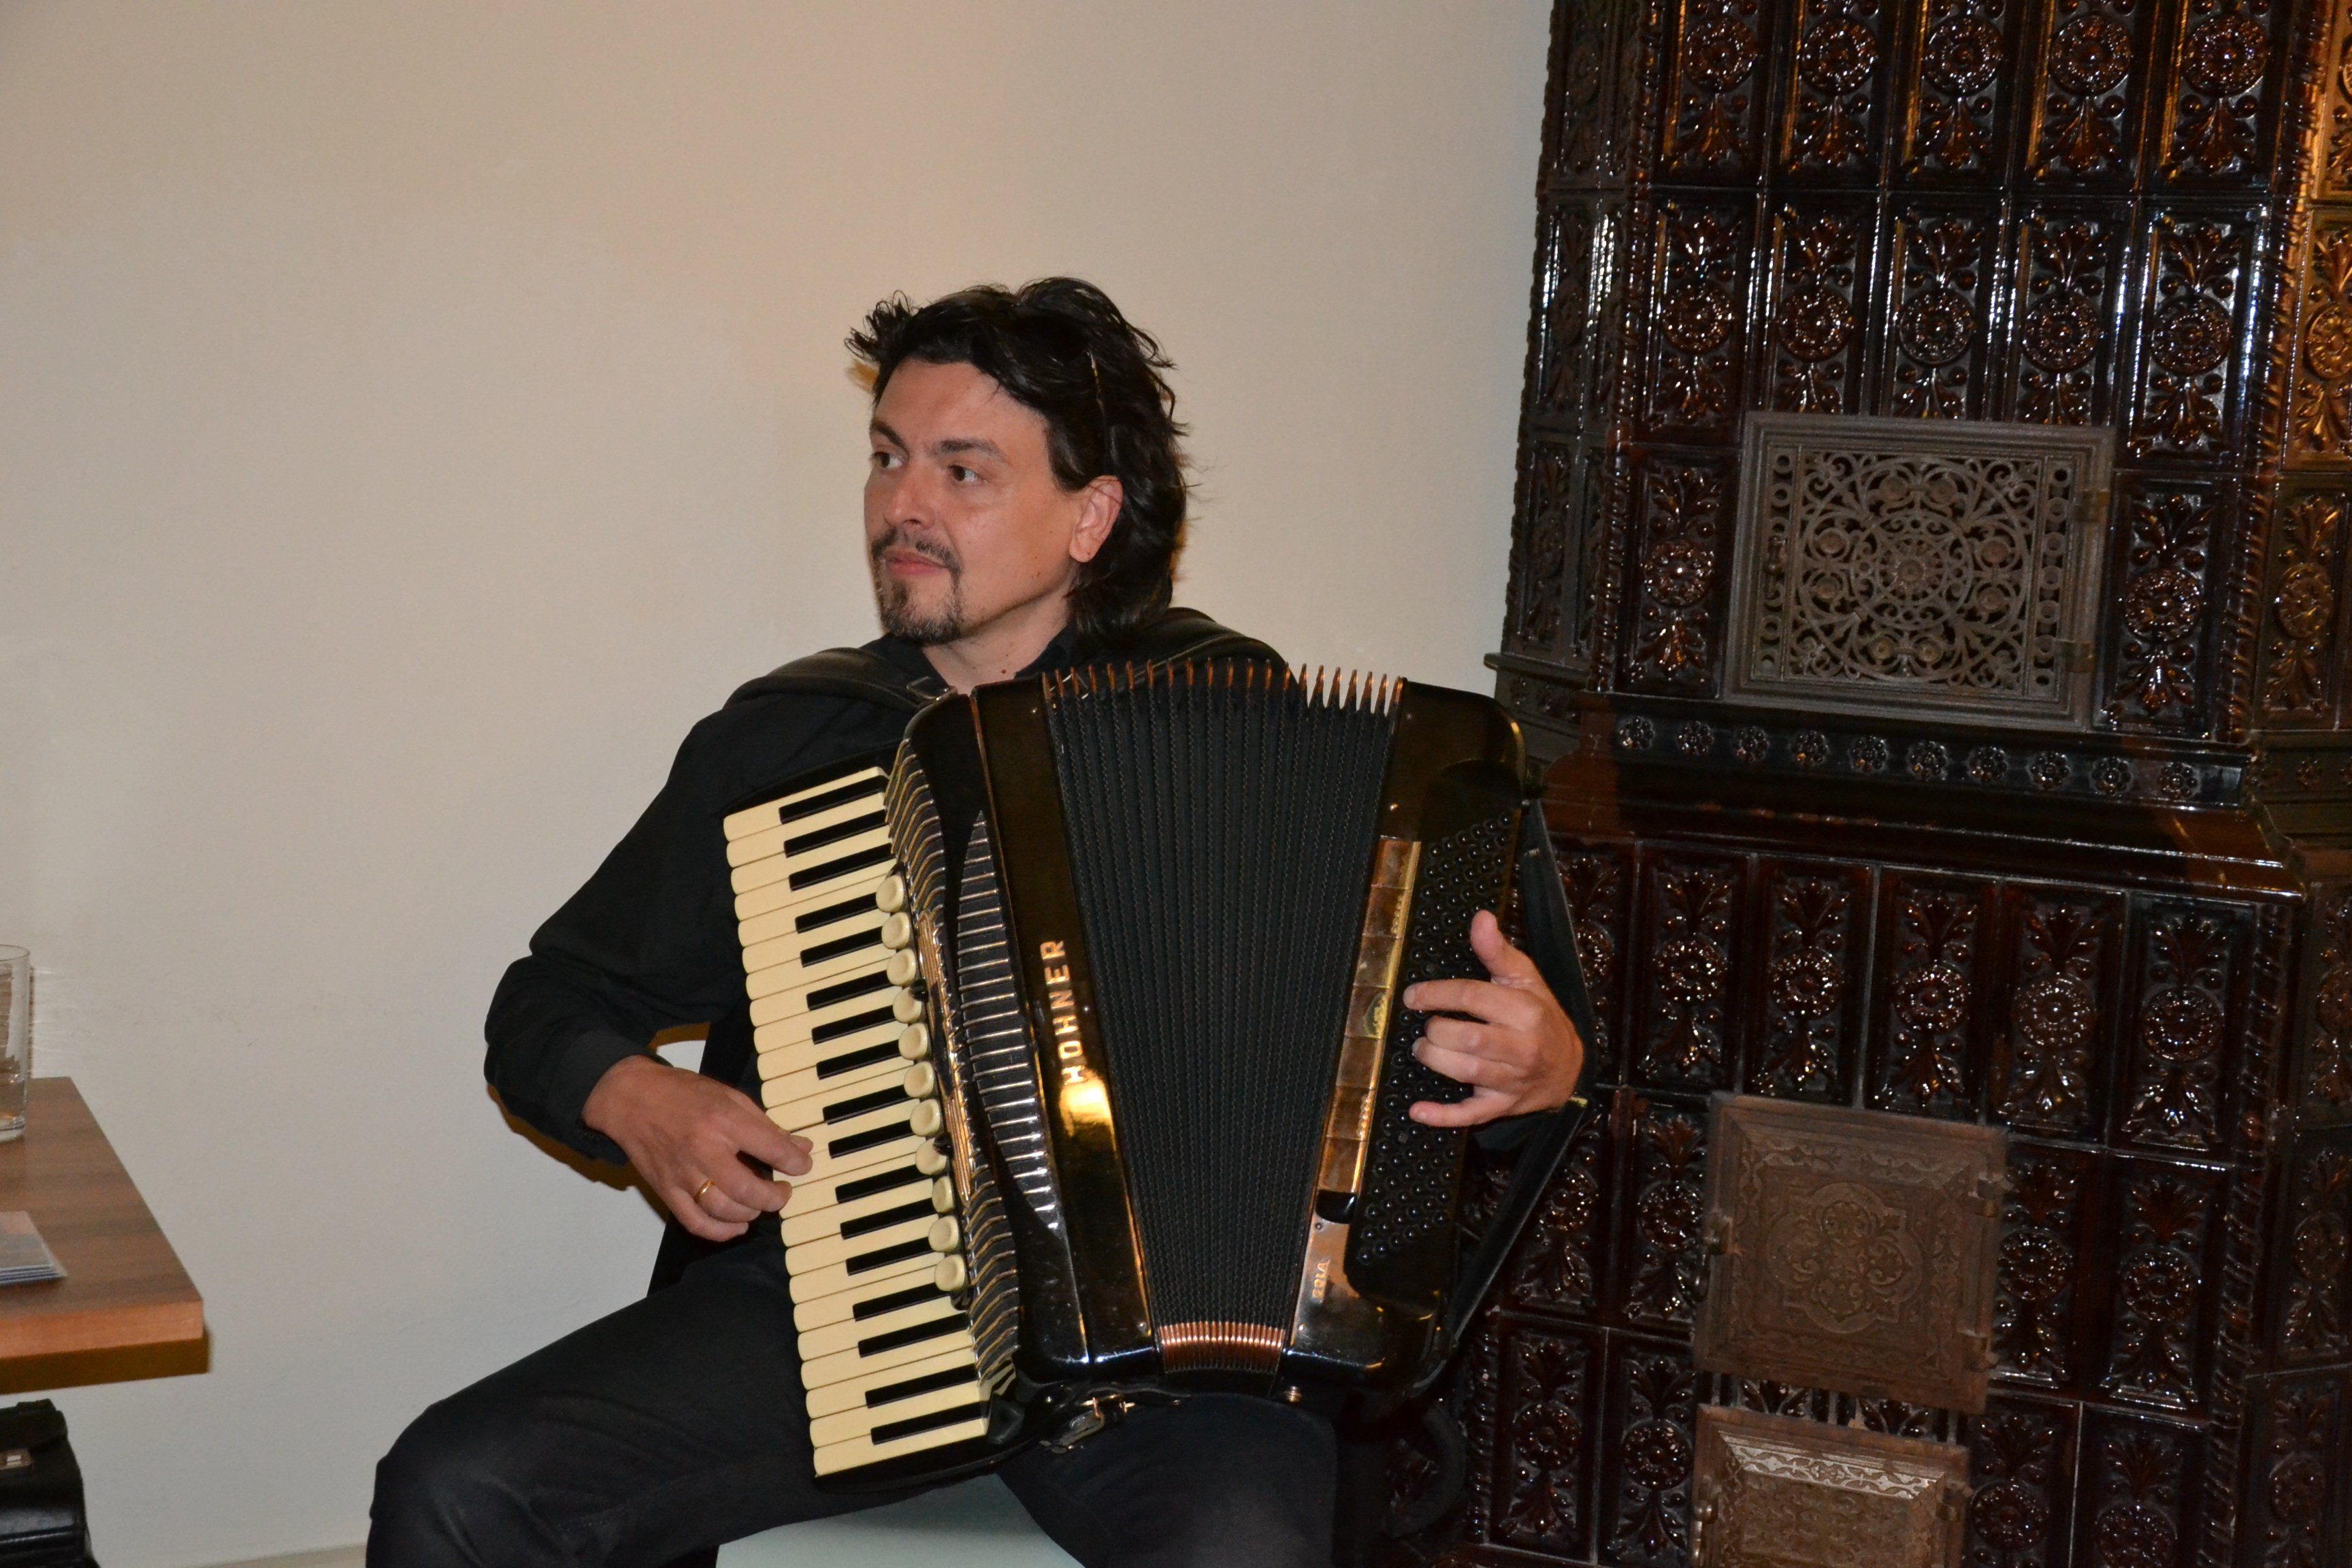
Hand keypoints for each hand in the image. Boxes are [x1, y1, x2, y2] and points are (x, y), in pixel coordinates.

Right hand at [582, 1054, 811, 1240]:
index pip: (770, 1148)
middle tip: (783, 1191)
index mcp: (723, 1120)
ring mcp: (682, 1174)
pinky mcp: (667, 1191)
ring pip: (724, 1210)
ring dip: (751, 1213)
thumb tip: (800, 1147)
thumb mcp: (730, 1097)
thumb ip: (765, 1125)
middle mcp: (703, 1150)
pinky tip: (737, 1225)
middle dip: (775, 1197)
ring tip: (760, 1204)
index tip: (802, 1165)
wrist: (632, 1099)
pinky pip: (696, 1223)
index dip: (795, 1161)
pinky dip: (721, 1231)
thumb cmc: (683, 1094)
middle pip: (748, 1189)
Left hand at [1401, 909, 1584, 1127]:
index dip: (1437, 993)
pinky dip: (1442, 1116)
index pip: (1474, 997)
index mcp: (1525, 1010)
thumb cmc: (1541, 1017)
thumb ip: (1498, 951)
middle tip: (1427, 1025)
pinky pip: (1471, 1115)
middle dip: (1437, 1030)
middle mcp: (1521, 1046)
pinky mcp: (1503, 1105)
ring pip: (1467, 1072)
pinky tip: (1417, 1111)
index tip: (1414, 996)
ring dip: (1435, 1060)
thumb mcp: (1526, 979)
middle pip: (1469, 1038)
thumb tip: (1481, 918)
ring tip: (1424, 1048)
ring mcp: (1512, 1080)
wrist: (1570, 1068)